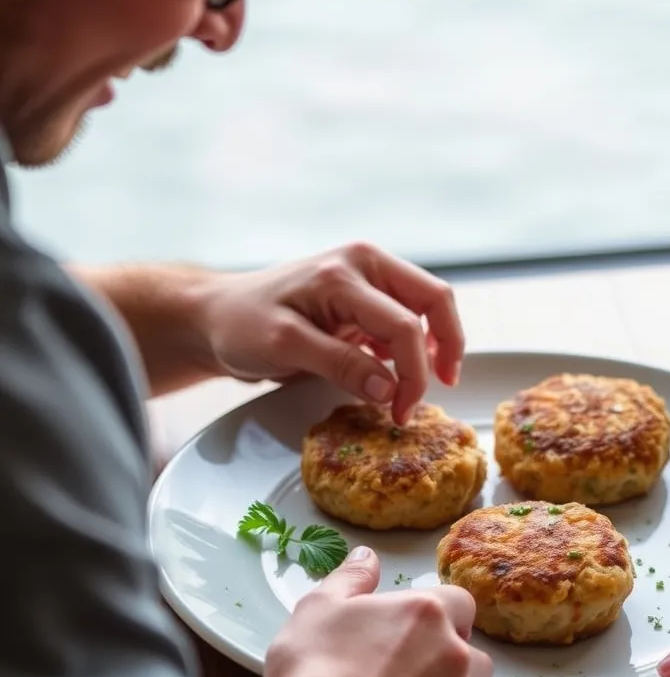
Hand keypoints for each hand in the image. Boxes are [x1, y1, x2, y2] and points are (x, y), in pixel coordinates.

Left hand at [200, 242, 463, 422]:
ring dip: (433, 345)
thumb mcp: (285, 346)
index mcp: (348, 271)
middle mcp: (366, 264)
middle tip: (446, 386)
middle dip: (447, 344)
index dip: (413, 372)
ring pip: (427, 306)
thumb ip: (340, 364)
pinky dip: (412, 346)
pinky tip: (397, 373)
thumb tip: (389, 390)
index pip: (404, 323)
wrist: (215, 316)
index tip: (401, 413)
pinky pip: (407, 317)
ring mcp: (368, 277)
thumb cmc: (242, 326)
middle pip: (434, 299)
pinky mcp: (366, 296)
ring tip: (419, 385)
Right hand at [265, 547, 492, 676]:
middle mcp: (452, 652)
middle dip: (450, 660)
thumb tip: (367, 557)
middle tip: (411, 671)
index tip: (419, 630)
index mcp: (426, 612)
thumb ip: (352, 577)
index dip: (444, 616)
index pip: (461, 602)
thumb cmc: (317, 669)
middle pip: (473, 652)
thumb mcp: (320, 607)